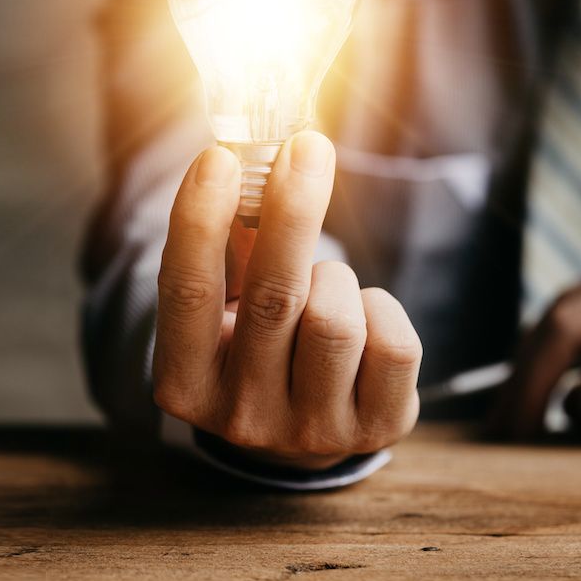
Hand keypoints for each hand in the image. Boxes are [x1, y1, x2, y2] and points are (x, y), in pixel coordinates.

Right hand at [153, 132, 421, 469]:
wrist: (304, 424)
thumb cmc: (259, 341)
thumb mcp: (227, 303)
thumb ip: (230, 240)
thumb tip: (250, 156)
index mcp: (186, 382)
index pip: (186, 291)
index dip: (199, 220)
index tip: (219, 157)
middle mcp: (241, 417)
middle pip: (272, 297)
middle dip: (293, 210)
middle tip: (307, 148)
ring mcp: (309, 432)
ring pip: (336, 318)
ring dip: (335, 279)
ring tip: (324, 289)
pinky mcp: (374, 431)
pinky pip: (393, 343)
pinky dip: (380, 311)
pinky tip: (362, 324)